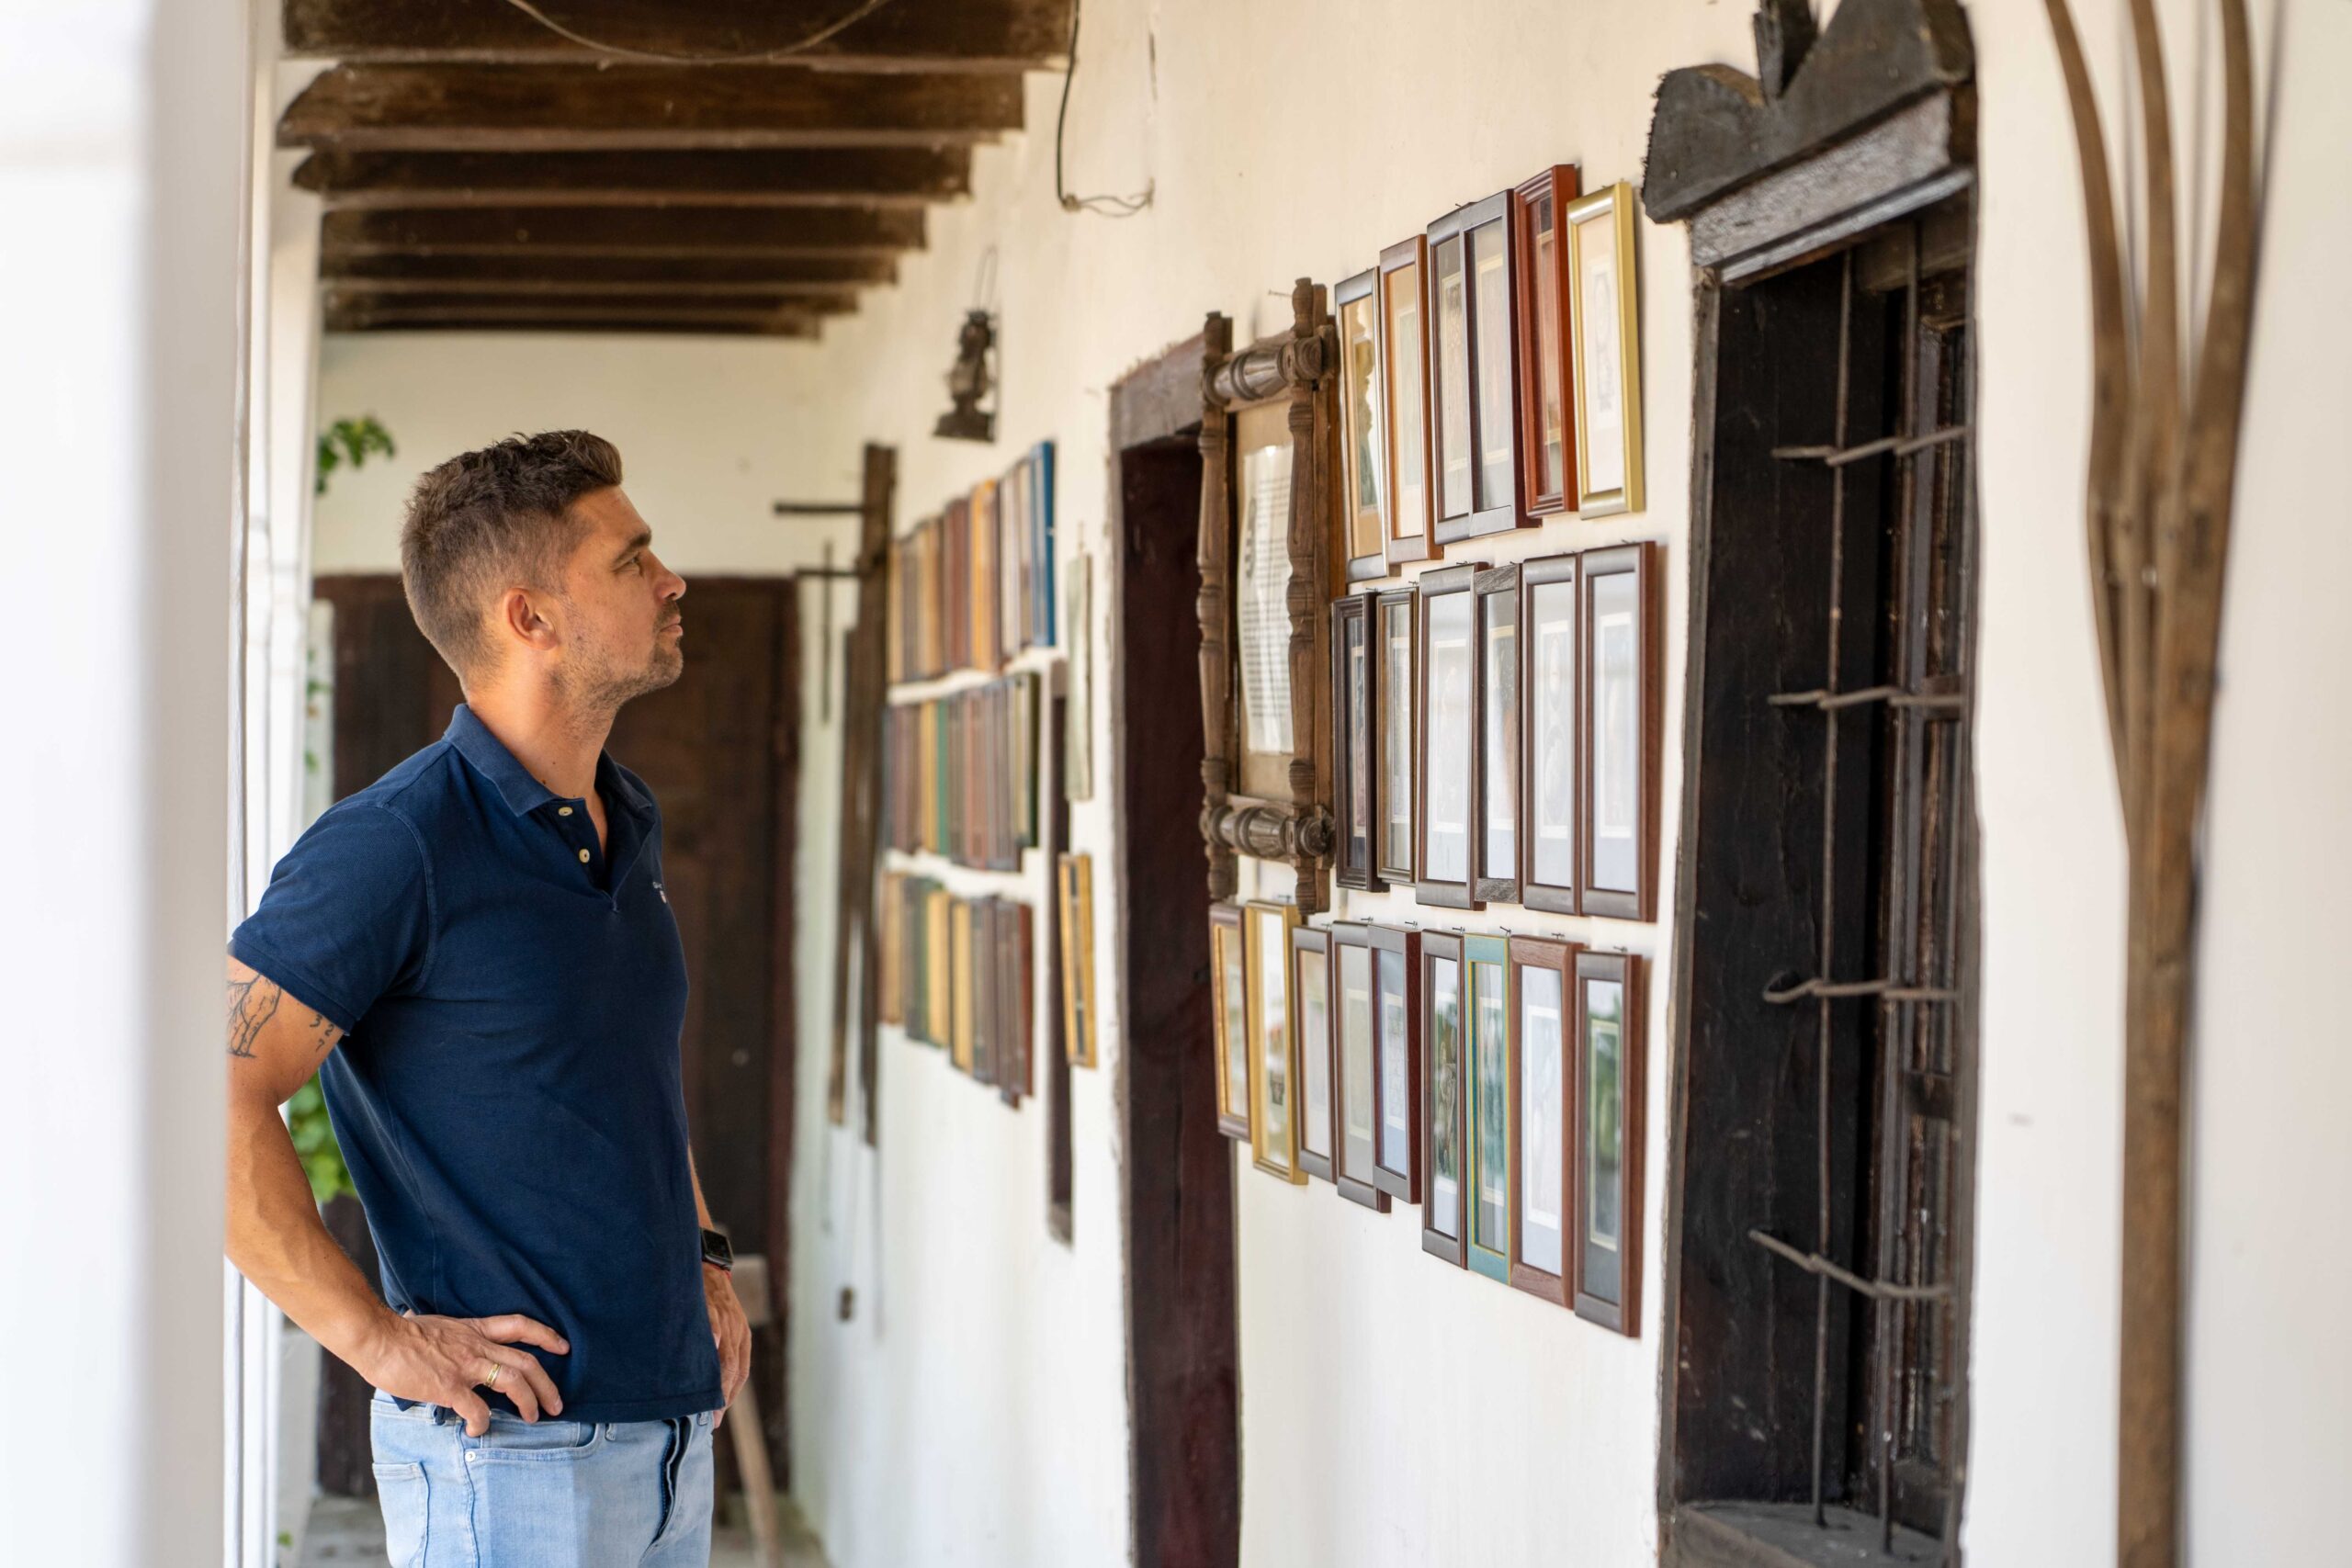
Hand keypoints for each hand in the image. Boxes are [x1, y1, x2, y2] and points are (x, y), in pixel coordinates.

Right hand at [356, 1308, 569, 1436]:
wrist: (378, 1337)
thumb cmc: (398, 1333)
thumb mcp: (435, 1325)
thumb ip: (447, 1334)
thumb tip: (432, 1332)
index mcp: (474, 1330)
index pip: (520, 1325)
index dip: (546, 1335)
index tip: (563, 1347)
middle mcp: (476, 1346)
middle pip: (526, 1362)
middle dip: (547, 1385)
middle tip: (556, 1403)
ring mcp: (465, 1366)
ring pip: (514, 1382)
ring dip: (529, 1402)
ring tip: (534, 1418)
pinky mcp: (450, 1386)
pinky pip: (477, 1409)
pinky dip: (483, 1423)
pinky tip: (478, 1430)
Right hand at [703, 1264, 750, 1430]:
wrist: (708, 1265)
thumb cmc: (710, 1300)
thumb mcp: (721, 1324)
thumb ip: (717, 1350)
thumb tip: (702, 1382)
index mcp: (741, 1337)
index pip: (740, 1374)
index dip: (729, 1396)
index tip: (717, 1417)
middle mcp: (737, 1330)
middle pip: (733, 1369)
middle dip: (722, 1396)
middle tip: (710, 1419)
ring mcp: (726, 1318)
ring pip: (725, 1354)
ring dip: (717, 1380)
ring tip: (704, 1401)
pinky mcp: (712, 1306)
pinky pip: (714, 1325)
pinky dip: (712, 1339)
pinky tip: (706, 1355)